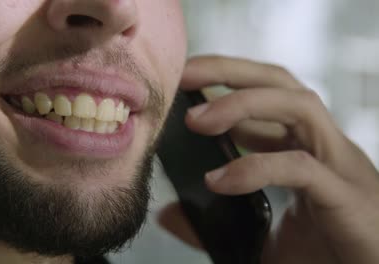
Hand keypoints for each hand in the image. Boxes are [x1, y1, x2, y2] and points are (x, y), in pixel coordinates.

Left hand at [159, 55, 378, 263]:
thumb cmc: (320, 254)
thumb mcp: (257, 234)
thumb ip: (214, 222)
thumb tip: (167, 214)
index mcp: (305, 147)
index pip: (268, 94)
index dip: (228, 79)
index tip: (186, 80)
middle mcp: (324, 146)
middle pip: (282, 84)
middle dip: (231, 72)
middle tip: (184, 76)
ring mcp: (341, 166)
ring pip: (299, 106)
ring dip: (242, 104)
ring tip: (196, 121)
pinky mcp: (348, 196)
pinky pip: (301, 167)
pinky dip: (256, 167)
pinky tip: (220, 181)